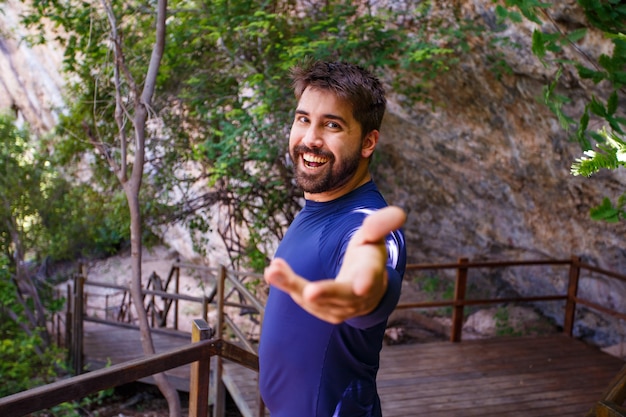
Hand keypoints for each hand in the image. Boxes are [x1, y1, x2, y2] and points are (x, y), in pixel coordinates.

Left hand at [264, 206, 405, 323]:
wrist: (365, 285)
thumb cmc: (368, 254)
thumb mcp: (373, 236)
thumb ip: (380, 224)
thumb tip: (400, 214)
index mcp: (371, 272)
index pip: (370, 277)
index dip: (366, 282)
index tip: (361, 287)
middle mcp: (358, 296)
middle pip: (340, 295)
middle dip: (325, 294)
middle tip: (309, 292)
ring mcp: (342, 308)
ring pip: (316, 301)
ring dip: (293, 286)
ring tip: (272, 270)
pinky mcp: (325, 313)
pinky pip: (305, 300)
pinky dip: (289, 286)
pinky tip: (274, 270)